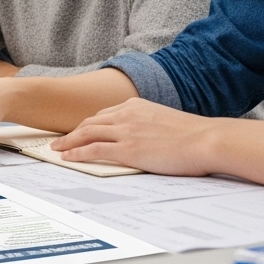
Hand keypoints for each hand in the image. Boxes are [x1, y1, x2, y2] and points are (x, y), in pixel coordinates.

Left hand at [50, 98, 219, 175]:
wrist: (206, 139)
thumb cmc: (194, 135)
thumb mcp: (166, 120)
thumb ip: (149, 123)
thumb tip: (145, 134)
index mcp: (136, 105)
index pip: (104, 115)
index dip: (89, 124)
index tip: (80, 130)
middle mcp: (126, 114)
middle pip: (90, 122)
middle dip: (73, 132)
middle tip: (60, 141)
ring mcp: (125, 131)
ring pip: (86, 134)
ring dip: (68, 142)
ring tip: (57, 150)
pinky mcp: (127, 149)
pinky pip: (93, 150)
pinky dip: (76, 153)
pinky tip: (68, 158)